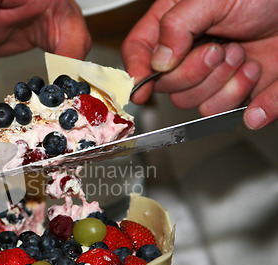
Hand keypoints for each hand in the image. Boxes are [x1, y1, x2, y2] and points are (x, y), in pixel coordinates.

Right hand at [121, 0, 277, 128]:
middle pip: (167, 85)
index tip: (142, 88)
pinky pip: (226, 111)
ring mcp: (210, 76)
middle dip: (196, 71)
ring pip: (195, 103)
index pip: (138, 50)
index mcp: (174, 26)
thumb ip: (177, 24)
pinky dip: (246, 95)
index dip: (136, 71)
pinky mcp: (234, 92)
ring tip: (243, 55)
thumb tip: (159, 59)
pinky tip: (255, 73)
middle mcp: (187, 53)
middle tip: (219, 49)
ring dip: (224, 82)